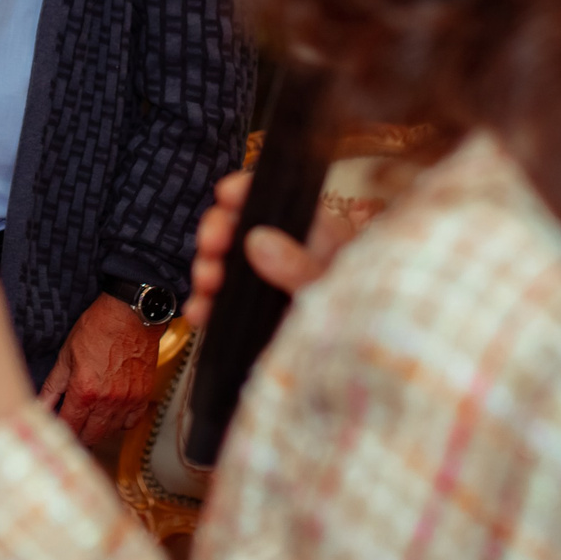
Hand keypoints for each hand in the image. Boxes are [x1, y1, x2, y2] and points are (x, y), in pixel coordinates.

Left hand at [38, 295, 162, 447]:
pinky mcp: (143, 396)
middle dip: (78, 433)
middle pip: (90, 436)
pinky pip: (130, 422)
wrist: (131, 313)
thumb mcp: (66, 355)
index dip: (60, 429)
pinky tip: (110, 411)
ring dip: (97, 429)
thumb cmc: (97, 328)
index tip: (56, 425)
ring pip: (110, 432)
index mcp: (84, 391)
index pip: (69, 427)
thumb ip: (53, 386)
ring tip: (89, 416)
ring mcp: (128, 400)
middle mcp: (108, 401)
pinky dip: (119, 422)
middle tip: (72, 422)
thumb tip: (40, 406)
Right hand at [185, 170, 368, 327]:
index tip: (228, 194)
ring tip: (207, 282)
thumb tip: (257, 240)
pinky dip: (204, 305)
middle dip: (218, 231)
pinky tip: (200, 311)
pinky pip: (220, 303)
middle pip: (240, 226)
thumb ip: (299, 266)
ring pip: (224, 262)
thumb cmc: (359, 319)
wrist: (360, 369)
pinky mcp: (251, 314)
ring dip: (207, 267)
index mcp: (313, 234)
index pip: (278, 198)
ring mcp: (264, 283)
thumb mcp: (331, 289)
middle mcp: (284, 252)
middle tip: (212, 244)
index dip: (249, 190)